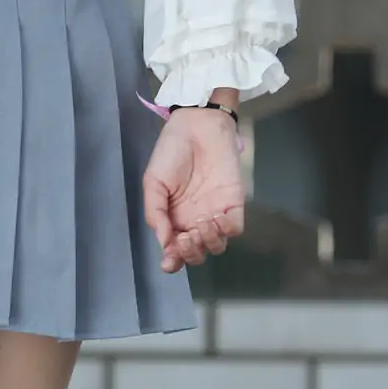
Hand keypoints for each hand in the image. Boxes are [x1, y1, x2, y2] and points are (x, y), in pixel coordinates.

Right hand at [142, 106, 244, 272]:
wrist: (196, 126)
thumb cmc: (171, 152)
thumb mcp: (153, 183)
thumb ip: (155, 213)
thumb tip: (163, 243)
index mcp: (173, 219)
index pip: (175, 251)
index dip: (173, 261)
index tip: (168, 260)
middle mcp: (194, 221)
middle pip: (197, 254)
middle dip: (190, 254)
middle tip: (184, 237)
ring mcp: (215, 214)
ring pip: (217, 246)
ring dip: (208, 243)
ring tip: (199, 224)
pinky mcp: (233, 203)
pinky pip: (235, 229)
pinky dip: (226, 231)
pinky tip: (215, 218)